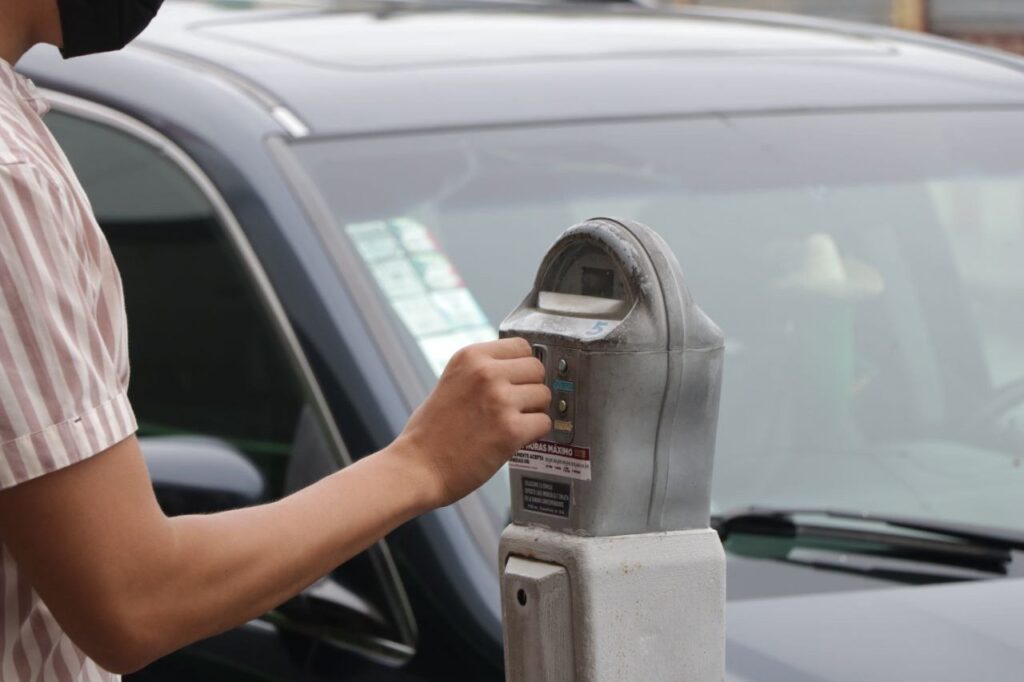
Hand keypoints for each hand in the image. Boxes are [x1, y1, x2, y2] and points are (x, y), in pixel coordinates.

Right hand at [389, 338, 551, 508]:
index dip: (521, 367)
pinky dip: (534, 434)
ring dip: (533, 412)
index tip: (515, 382)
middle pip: (537, 368)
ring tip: (510, 424)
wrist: (417, 468)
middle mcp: (486, 372)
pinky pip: (544, 423)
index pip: (521, 346)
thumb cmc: (432, 432)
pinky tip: (514, 439)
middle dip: (530, 388)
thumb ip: (483, 371)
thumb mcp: (452, 382)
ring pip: (544, 395)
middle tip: (514, 407)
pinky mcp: (511, 430)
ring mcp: (500, 400)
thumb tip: (520, 370)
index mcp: (471, 356)